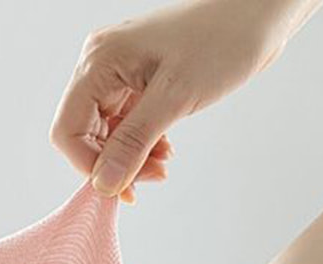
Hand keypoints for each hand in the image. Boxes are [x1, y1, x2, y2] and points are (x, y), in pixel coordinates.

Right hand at [50, 0, 316, 202]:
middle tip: (154, 176)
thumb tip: (104, 185)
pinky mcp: (140, 80)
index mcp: (100, 62)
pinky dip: (142, 143)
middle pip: (84, 133)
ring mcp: (121, 72)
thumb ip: (134, 142)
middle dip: (114, 163)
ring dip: (131, 156)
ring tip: (164, 164)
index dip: (89, 166)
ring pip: (107, 132)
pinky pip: (127, 123)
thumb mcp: (174, 98)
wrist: (255, 15)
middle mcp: (102, 65)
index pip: (67, 129)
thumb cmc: (220, 42)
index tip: (124, 187)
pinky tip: (166, 149)